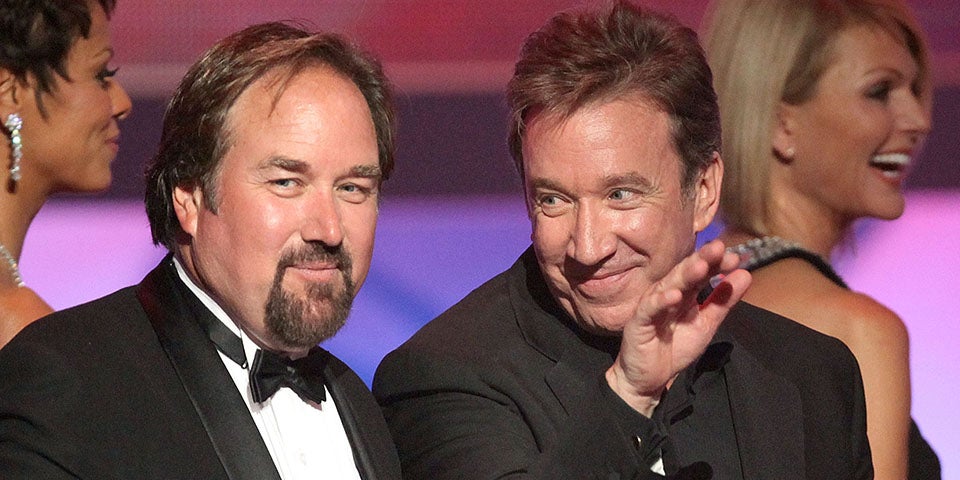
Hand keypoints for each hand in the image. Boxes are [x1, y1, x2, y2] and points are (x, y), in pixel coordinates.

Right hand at [605, 239, 750, 415]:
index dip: (716, 264)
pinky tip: (674, 295)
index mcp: (684, 293)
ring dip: (684, 275)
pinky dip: (661, 301)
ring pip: (668, 285)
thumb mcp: (706, 324)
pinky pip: (650, 309)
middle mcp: (667, 293)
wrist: (649, 378)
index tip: (735, 258)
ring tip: (701, 266)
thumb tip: (745, 274)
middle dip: (701, 259)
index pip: (701, 272)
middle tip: (718, 248)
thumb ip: (723, 301)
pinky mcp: (638, 321)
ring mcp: (652, 306)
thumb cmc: (675, 348)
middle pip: (685, 273)